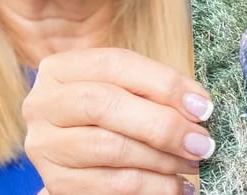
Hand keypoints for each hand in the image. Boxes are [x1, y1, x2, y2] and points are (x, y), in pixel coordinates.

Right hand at [23, 48, 214, 194]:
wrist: (82, 153)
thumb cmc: (113, 112)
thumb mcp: (128, 89)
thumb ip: (156, 89)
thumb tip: (198, 106)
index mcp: (61, 68)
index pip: (116, 64)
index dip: (164, 84)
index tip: (203, 107)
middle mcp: (43, 104)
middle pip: (105, 105)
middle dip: (162, 125)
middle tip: (201, 142)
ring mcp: (44, 145)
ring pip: (109, 148)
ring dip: (161, 159)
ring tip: (191, 163)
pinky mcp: (55, 182)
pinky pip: (110, 186)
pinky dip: (151, 188)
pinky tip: (175, 186)